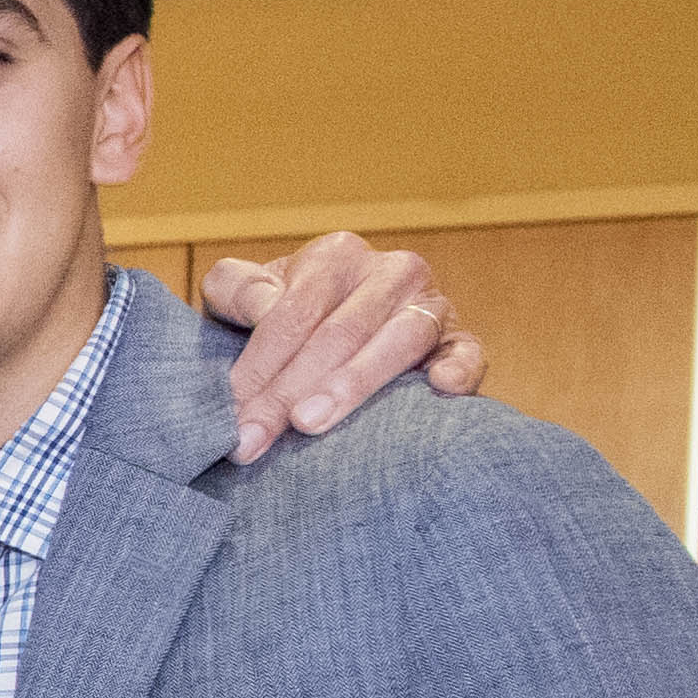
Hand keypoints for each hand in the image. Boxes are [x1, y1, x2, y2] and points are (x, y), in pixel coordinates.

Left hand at [197, 228, 486, 465]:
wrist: (331, 344)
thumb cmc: (278, 329)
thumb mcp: (242, 299)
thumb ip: (237, 289)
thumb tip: (265, 304)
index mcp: (336, 256)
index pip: (293, 314)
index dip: (257, 368)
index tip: (229, 418)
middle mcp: (390, 271)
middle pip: (339, 333)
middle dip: (287, 392)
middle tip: (253, 441)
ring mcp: (431, 305)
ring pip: (399, 339)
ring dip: (353, 384)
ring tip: (308, 423)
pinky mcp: (460, 340)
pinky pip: (469, 351)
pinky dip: (460, 366)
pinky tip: (441, 387)